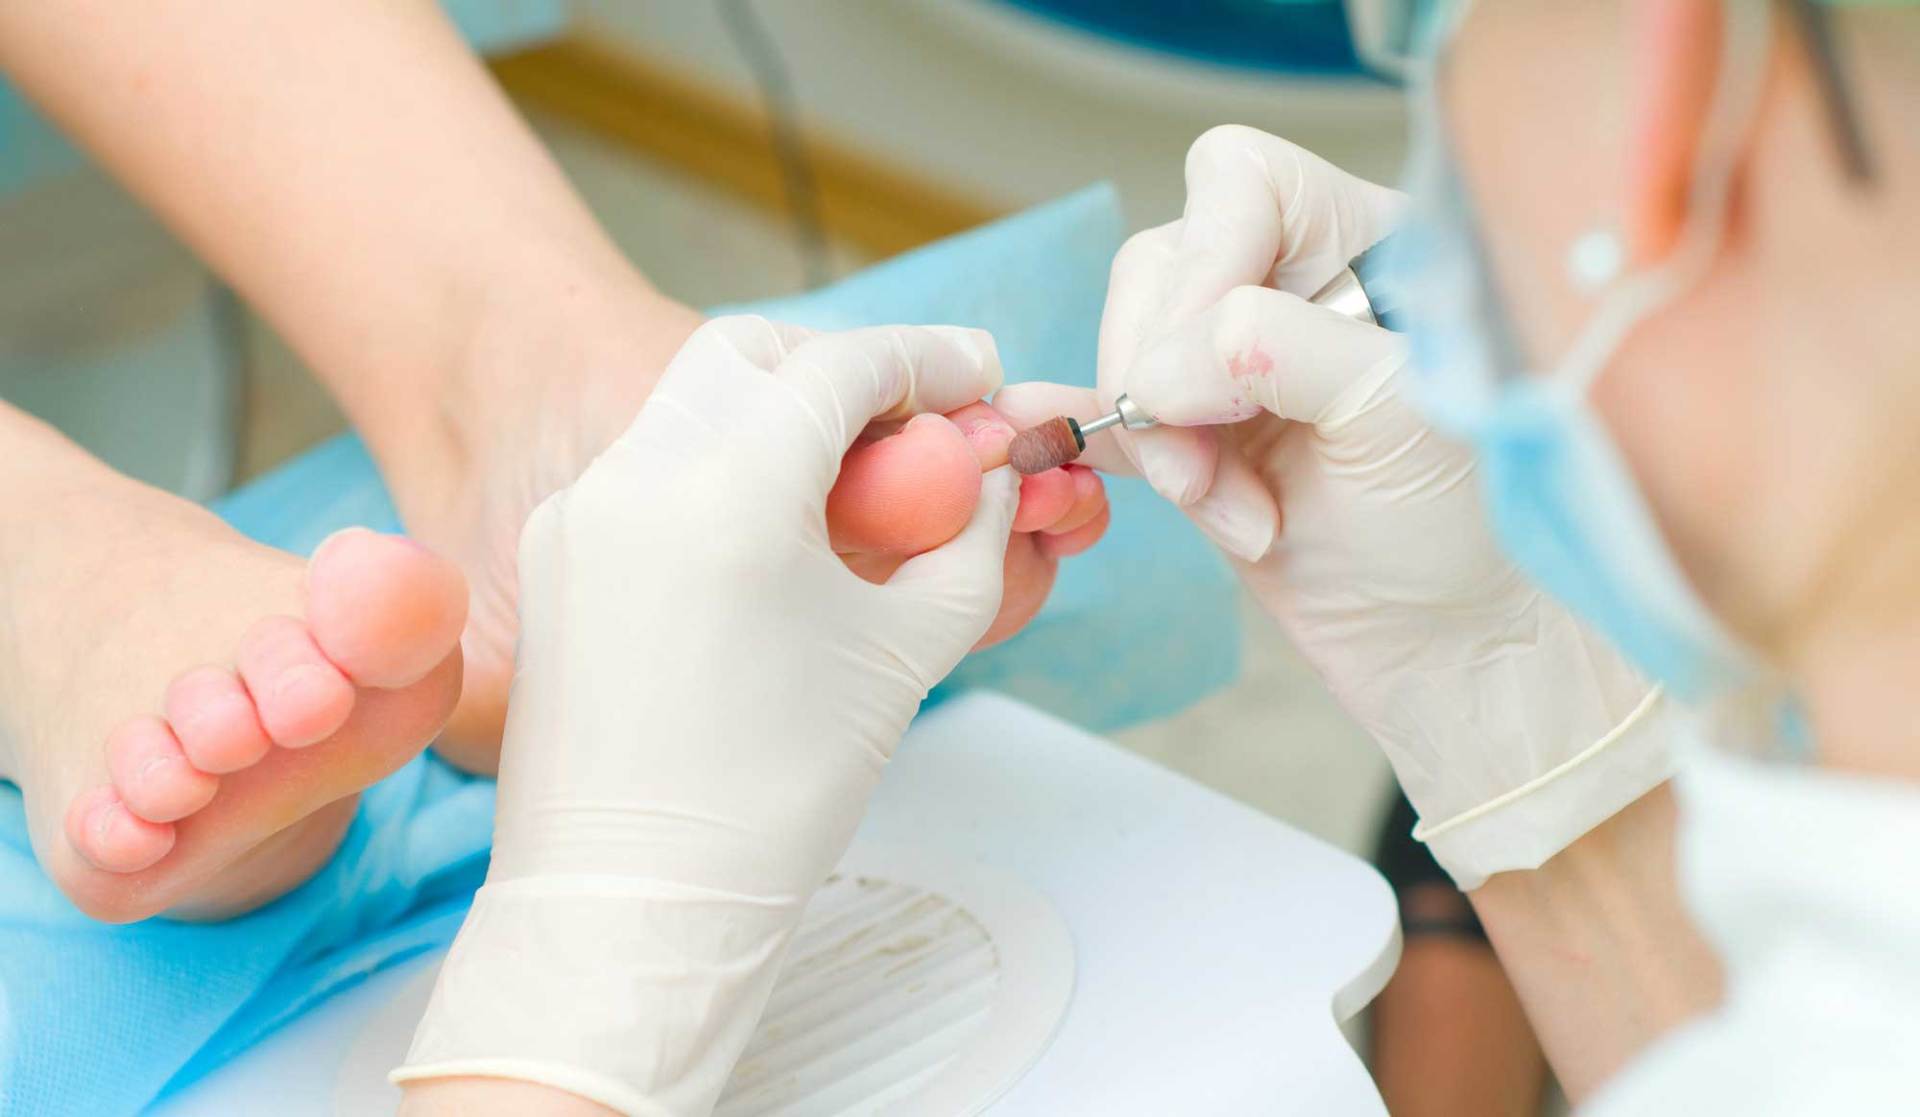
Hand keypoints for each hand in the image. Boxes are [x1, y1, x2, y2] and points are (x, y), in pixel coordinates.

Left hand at [395, 317, 1019, 1113]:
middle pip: (752, 352)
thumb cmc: (779, 789)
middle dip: (843, 365)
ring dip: (779, 411)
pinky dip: (720, 464)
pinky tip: (774, 533)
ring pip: (692, 400)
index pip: (843, 366)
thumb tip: (994, 476)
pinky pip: (650, 465)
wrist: (637, 897)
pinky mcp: (555, 553)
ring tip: (850, 484)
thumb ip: (973, 543)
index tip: (983, 375)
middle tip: (913, 420)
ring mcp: (581, 511)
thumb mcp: (907, 650)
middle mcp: (635, 477)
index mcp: (726, 493)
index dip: (930, 358)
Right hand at [1000, 127, 1670, 888]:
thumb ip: (1279, 350)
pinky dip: (1104, 444)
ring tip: (1235, 516)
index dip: (1208, 257)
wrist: (1459, 649)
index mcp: (1371, 243)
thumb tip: (1156, 369)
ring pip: (1132, 344)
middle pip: (1167, 262)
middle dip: (1171, 369)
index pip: (1244, 183)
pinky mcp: (1196, 436)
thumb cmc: (1475, 524)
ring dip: (1163, 438)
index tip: (1210, 358)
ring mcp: (1238, 364)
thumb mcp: (1400, 412)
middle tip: (1209, 463)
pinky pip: (1109, 411)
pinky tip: (1111, 476)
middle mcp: (1299, 287)